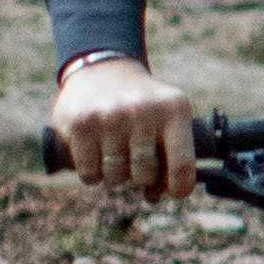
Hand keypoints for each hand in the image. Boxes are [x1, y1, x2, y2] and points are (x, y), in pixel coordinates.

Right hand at [51, 52, 193, 202]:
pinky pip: (89, 174)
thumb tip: (154, 196)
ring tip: (115, 153)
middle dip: (140, 176)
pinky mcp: (80, 123)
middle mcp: (142, 110)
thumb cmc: (143, 106)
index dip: (179, 188)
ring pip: (115, 177)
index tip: (174, 191)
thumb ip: (172, 157)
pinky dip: (92, 173)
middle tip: (134, 158)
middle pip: (144, 175)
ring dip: (114, 175)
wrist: (104, 68)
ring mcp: (110, 116)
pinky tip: (95, 154)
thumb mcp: (168, 118)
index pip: (182, 165)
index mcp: (174, 109)